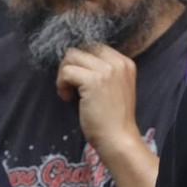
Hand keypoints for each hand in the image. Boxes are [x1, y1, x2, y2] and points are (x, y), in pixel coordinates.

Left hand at [56, 43, 140, 157]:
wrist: (119, 139)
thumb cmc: (113, 119)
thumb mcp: (114, 88)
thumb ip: (103, 73)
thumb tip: (76, 62)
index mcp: (124, 63)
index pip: (94, 47)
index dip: (80, 61)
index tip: (77, 79)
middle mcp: (117, 63)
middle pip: (81, 49)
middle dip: (70, 65)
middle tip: (69, 86)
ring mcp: (106, 70)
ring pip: (71, 57)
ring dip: (64, 74)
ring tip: (68, 93)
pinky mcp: (93, 81)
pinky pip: (66, 72)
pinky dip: (61, 85)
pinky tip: (67, 98)